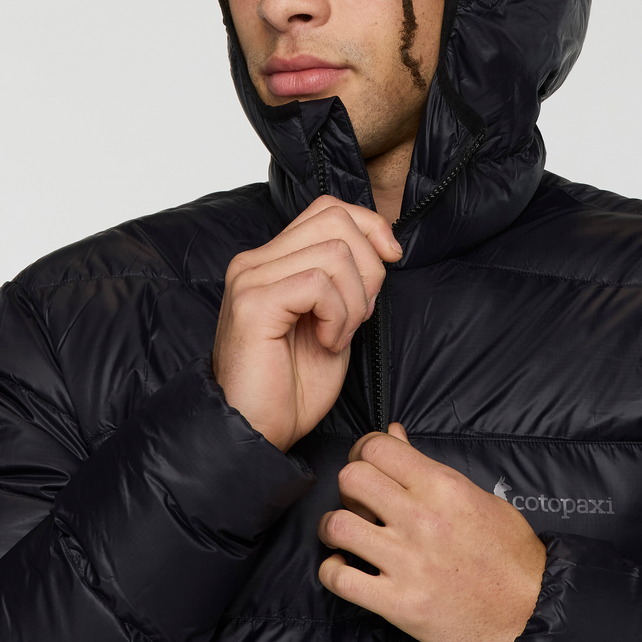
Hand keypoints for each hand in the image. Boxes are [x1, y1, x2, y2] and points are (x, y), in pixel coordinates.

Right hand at [212, 195, 401, 451]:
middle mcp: (255, 260)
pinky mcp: (253, 303)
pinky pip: (318, 284)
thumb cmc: (292, 386)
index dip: (370, 226)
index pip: (329, 208)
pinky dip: (338, 315)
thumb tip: (382, 246)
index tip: (391, 258)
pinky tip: (328, 342)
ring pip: (334, 251)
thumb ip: (346, 279)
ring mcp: (250, 279)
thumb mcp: (333, 319)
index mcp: (272, 259)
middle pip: (336, 219)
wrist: (256, 433)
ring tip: (339, 334)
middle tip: (359, 314)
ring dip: (354, 299)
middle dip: (369, 265)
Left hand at [318, 424, 546, 641]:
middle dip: (348, 487)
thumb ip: (427, 466)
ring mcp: (408, 562)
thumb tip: (393, 433)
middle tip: (358, 502)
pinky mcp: (399, 604)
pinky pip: (340, 579)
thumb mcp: (472, 495)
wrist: (530, 612)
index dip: (363, 451)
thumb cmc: (508, 551)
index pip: (377, 446)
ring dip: (334, 528)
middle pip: (351, 478)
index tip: (367, 465)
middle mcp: (421, 519)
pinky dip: (332, 571)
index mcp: (442, 486)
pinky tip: (346, 568)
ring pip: (338, 525)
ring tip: (345, 535)